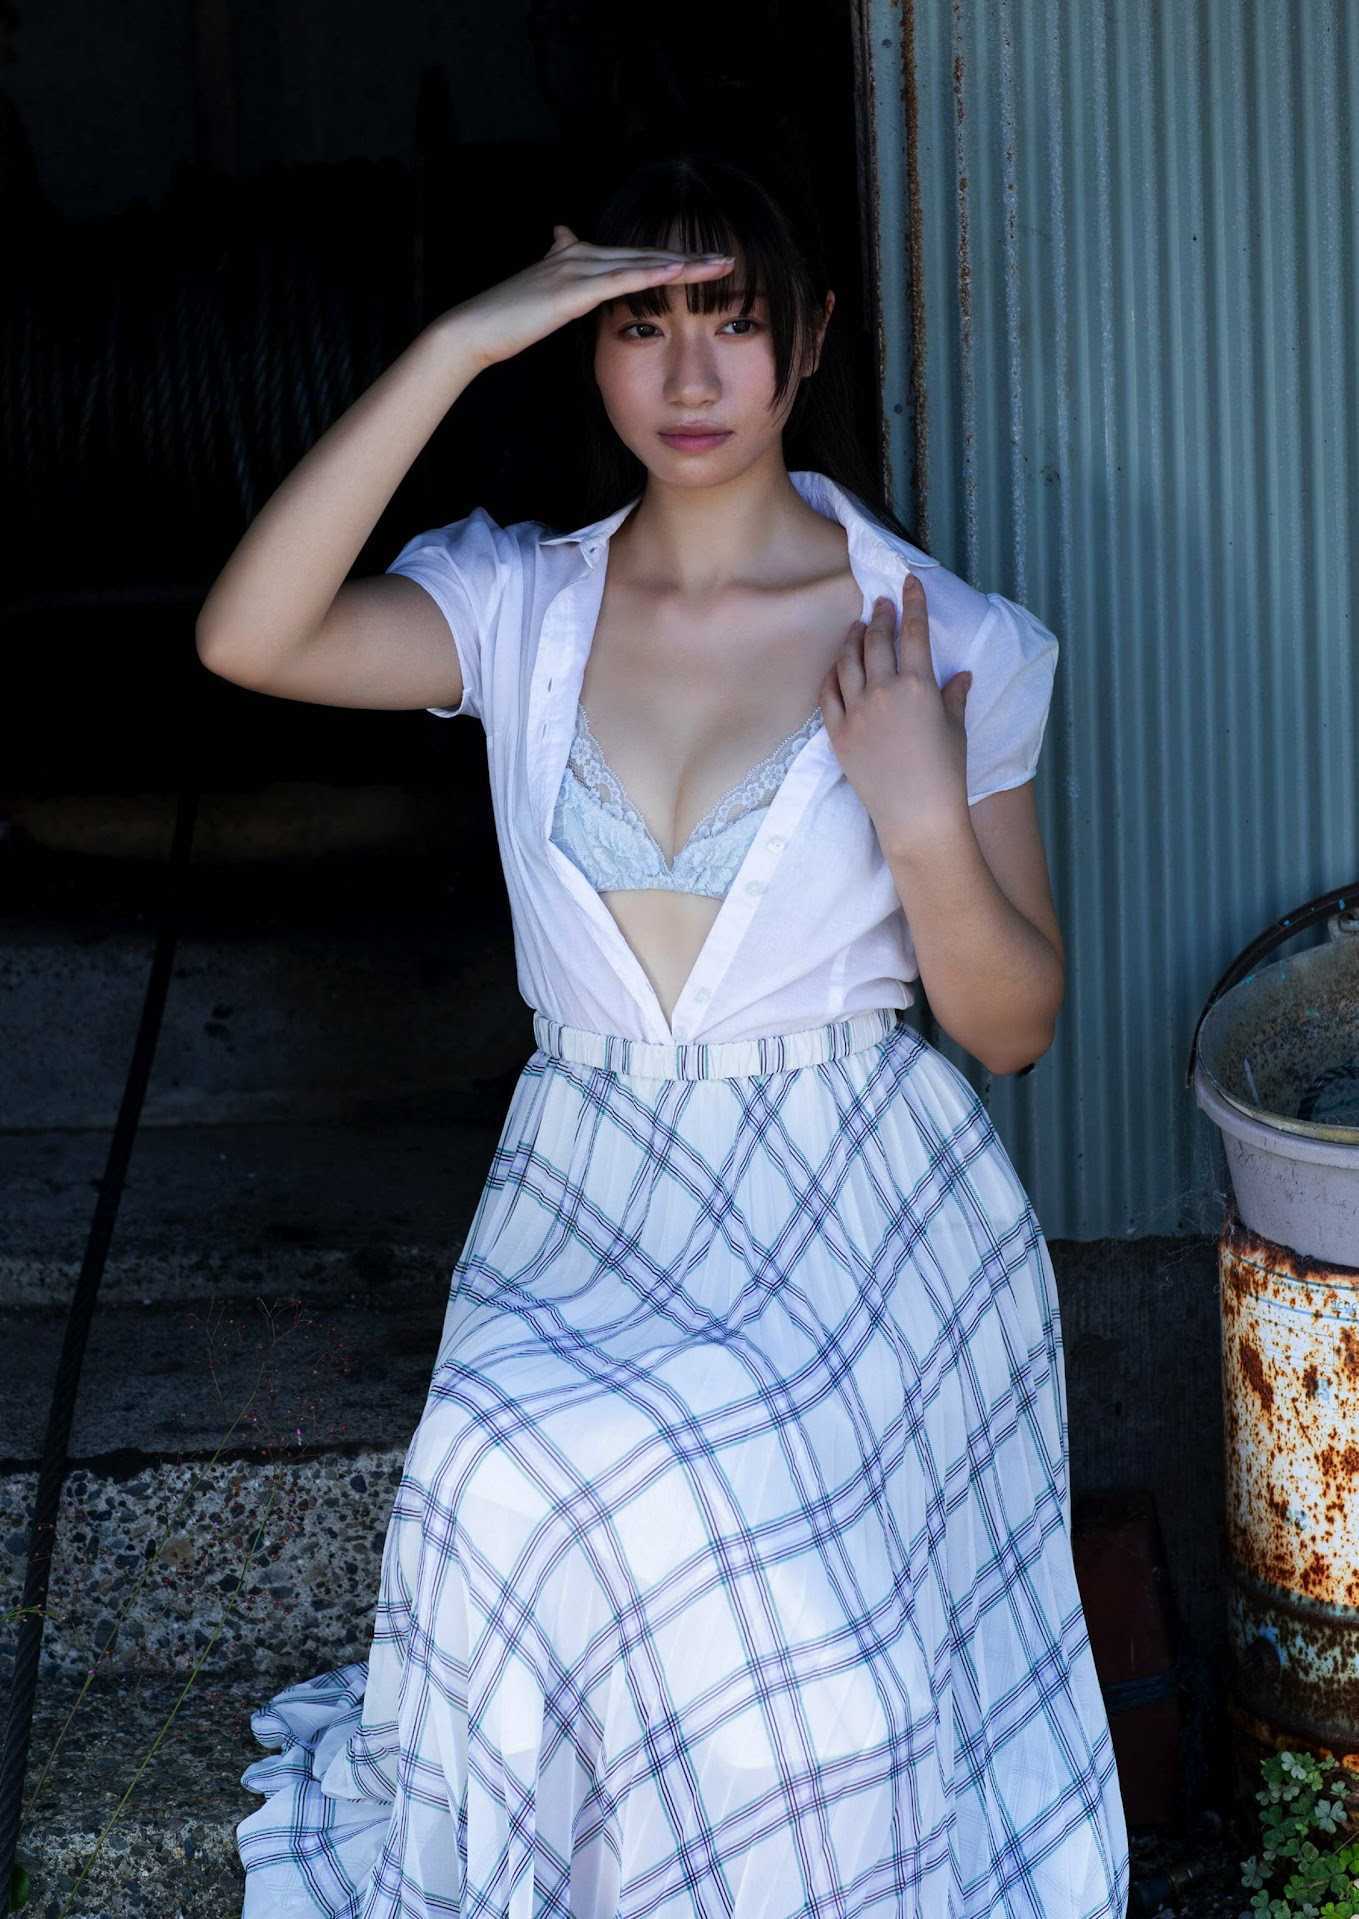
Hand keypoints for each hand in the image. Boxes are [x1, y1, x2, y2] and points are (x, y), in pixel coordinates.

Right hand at [445, 225, 735, 371]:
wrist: (475, 328)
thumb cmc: (506, 318)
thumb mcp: (540, 288)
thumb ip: (557, 262)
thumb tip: (561, 232)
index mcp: (578, 258)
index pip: (636, 259)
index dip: (671, 262)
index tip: (706, 266)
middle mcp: (581, 255)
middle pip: (646, 256)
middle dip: (689, 259)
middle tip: (728, 260)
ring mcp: (576, 269)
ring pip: (641, 264)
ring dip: (682, 265)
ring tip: (719, 266)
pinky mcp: (571, 291)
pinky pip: (620, 280)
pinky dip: (650, 275)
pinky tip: (677, 273)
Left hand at [818, 575, 971, 853]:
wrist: (916, 815)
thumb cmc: (946, 773)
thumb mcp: (956, 729)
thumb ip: (955, 696)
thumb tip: (961, 675)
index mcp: (918, 685)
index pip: (914, 632)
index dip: (913, 603)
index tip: (909, 582)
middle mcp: (883, 691)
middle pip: (877, 640)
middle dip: (880, 615)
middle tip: (880, 602)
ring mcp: (856, 711)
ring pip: (848, 662)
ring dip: (853, 639)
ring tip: (858, 628)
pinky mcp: (838, 733)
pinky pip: (829, 693)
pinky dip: (832, 674)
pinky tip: (837, 666)